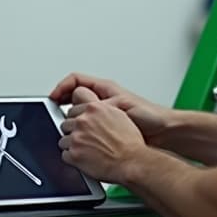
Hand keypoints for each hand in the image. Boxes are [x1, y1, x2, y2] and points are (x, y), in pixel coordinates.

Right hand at [50, 73, 170, 145]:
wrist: (164, 131)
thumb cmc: (150, 115)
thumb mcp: (120, 105)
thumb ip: (101, 106)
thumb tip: (82, 107)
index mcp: (104, 88)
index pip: (76, 80)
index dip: (62, 87)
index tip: (52, 98)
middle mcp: (103, 99)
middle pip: (74, 95)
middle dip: (61, 102)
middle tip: (52, 111)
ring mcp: (104, 112)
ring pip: (79, 110)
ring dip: (69, 116)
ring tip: (62, 125)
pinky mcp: (107, 126)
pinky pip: (88, 124)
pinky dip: (80, 128)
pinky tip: (78, 135)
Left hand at [59, 101, 146, 183]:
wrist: (132, 161)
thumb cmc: (130, 143)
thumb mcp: (119, 115)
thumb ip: (102, 110)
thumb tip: (95, 112)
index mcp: (94, 109)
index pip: (73, 109)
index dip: (77, 118)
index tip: (80, 123)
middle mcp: (83, 121)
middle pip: (66, 124)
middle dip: (73, 132)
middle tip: (84, 139)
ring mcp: (77, 137)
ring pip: (63, 140)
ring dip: (72, 146)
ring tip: (86, 151)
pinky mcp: (74, 154)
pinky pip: (65, 155)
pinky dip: (72, 159)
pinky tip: (84, 159)